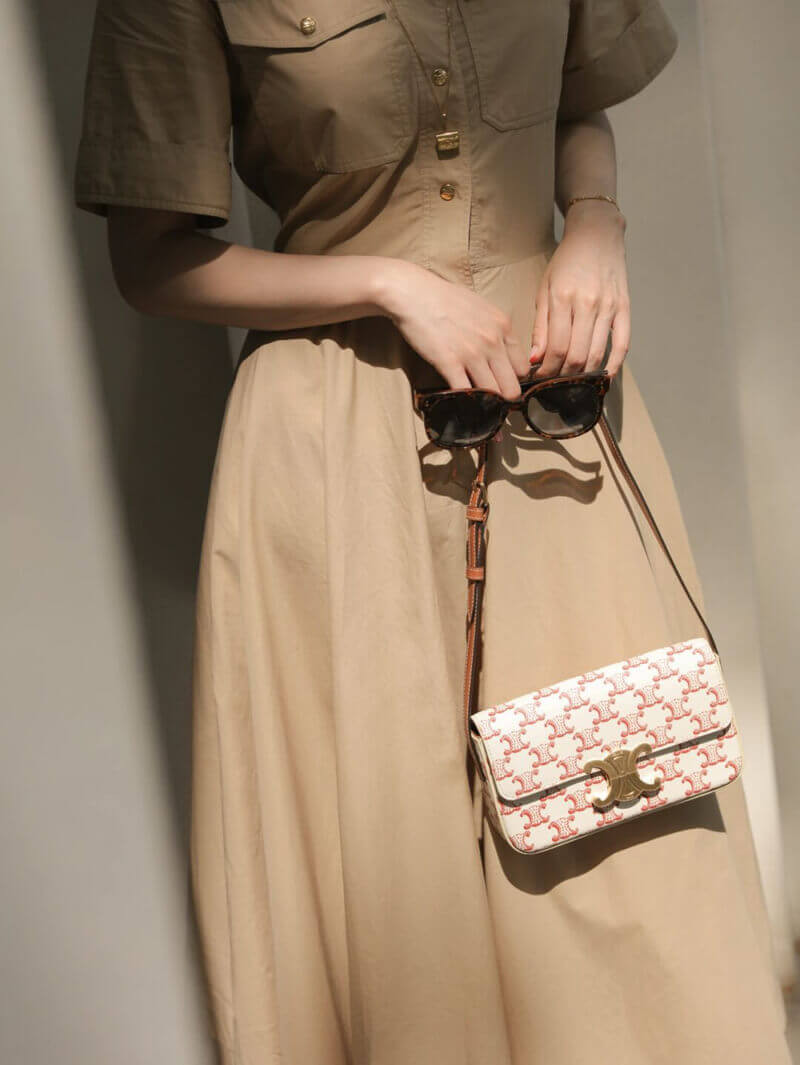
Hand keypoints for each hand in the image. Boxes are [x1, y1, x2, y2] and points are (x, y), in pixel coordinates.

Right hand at [376, 260, 530, 399]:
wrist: (413, 293)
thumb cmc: (444, 298)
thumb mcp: (482, 308)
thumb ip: (496, 329)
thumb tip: (502, 350)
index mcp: (503, 326)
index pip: (523, 367)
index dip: (514, 380)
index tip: (503, 385)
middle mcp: (493, 341)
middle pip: (512, 386)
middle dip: (503, 398)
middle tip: (493, 402)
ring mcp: (472, 353)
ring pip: (493, 394)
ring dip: (486, 404)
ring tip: (478, 406)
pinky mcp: (449, 363)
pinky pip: (466, 393)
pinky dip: (465, 403)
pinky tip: (461, 404)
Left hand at [529, 200, 629, 378]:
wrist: (597, 235)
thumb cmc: (567, 262)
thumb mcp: (544, 290)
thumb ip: (540, 327)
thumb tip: (536, 359)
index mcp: (563, 299)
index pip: (556, 348)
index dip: (547, 370)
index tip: (540, 378)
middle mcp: (588, 304)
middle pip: (576, 355)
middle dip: (563, 376)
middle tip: (553, 383)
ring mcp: (609, 307)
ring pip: (596, 354)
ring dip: (583, 374)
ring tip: (571, 381)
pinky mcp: (624, 308)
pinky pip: (623, 344)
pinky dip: (614, 365)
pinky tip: (604, 377)